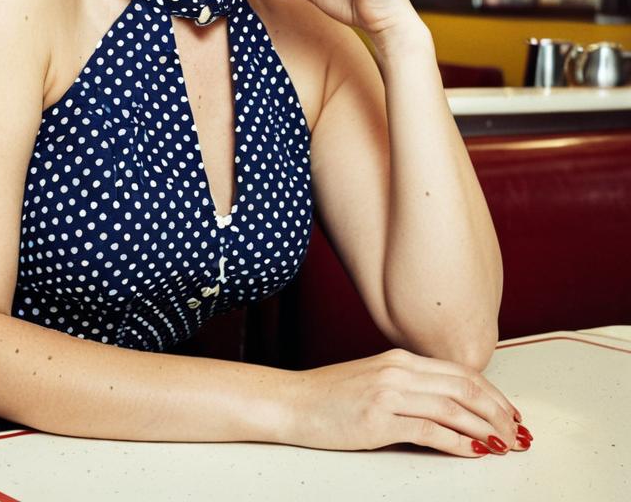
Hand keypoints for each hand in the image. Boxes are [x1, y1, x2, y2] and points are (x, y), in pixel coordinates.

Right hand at [290, 348, 530, 456]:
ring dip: (486, 429)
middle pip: (464, 387)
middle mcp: (398, 370)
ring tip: (506, 445)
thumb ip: (408, 388)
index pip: (460, 372)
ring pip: (453, 408)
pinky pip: (430, 430)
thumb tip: (447, 409)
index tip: (512, 413)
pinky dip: (458, 442)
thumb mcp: (373, 382)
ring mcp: (388, 393)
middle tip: (520, 433)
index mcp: (399, 359)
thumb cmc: (328, 397)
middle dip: (499, 411)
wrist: (291, 402)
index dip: (493, 393)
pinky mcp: (379, 419)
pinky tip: (474, 451)